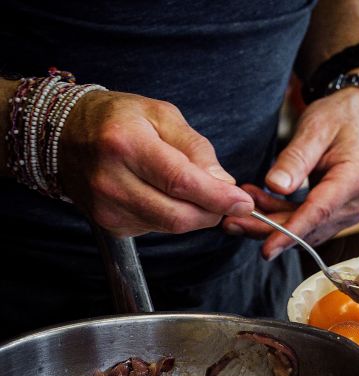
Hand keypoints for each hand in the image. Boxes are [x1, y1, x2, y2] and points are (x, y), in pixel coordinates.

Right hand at [59, 90, 254, 236]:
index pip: (181, 182)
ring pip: (170, 226)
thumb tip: (224, 184)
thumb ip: (197, 149)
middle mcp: (111, 180)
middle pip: (178, 215)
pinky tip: (165, 195)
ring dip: (195, 215)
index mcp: (126, 144)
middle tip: (228, 200)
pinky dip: (173, 216)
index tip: (244, 203)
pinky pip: (156, 228)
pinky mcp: (109, 224)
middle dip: (213, 212)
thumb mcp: (163, 115)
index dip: (218, 197)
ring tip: (196, 191)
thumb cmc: (120, 119)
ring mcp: (107, 207)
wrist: (65, 133)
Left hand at [222, 82, 358, 258]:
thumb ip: (296, 158)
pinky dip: (281, 217)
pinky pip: (308, 223)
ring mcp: (348, 212)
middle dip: (268, 228)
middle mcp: (355, 204)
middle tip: (230, 222)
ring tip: (239, 209)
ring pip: (305, 229)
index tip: (267, 249)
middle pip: (308, 227)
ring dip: (271, 223)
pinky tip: (258, 203)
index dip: (290, 233)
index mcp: (355, 180)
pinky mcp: (338, 214)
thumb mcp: (316, 129)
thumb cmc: (341, 119)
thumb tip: (275, 186)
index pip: (318, 212)